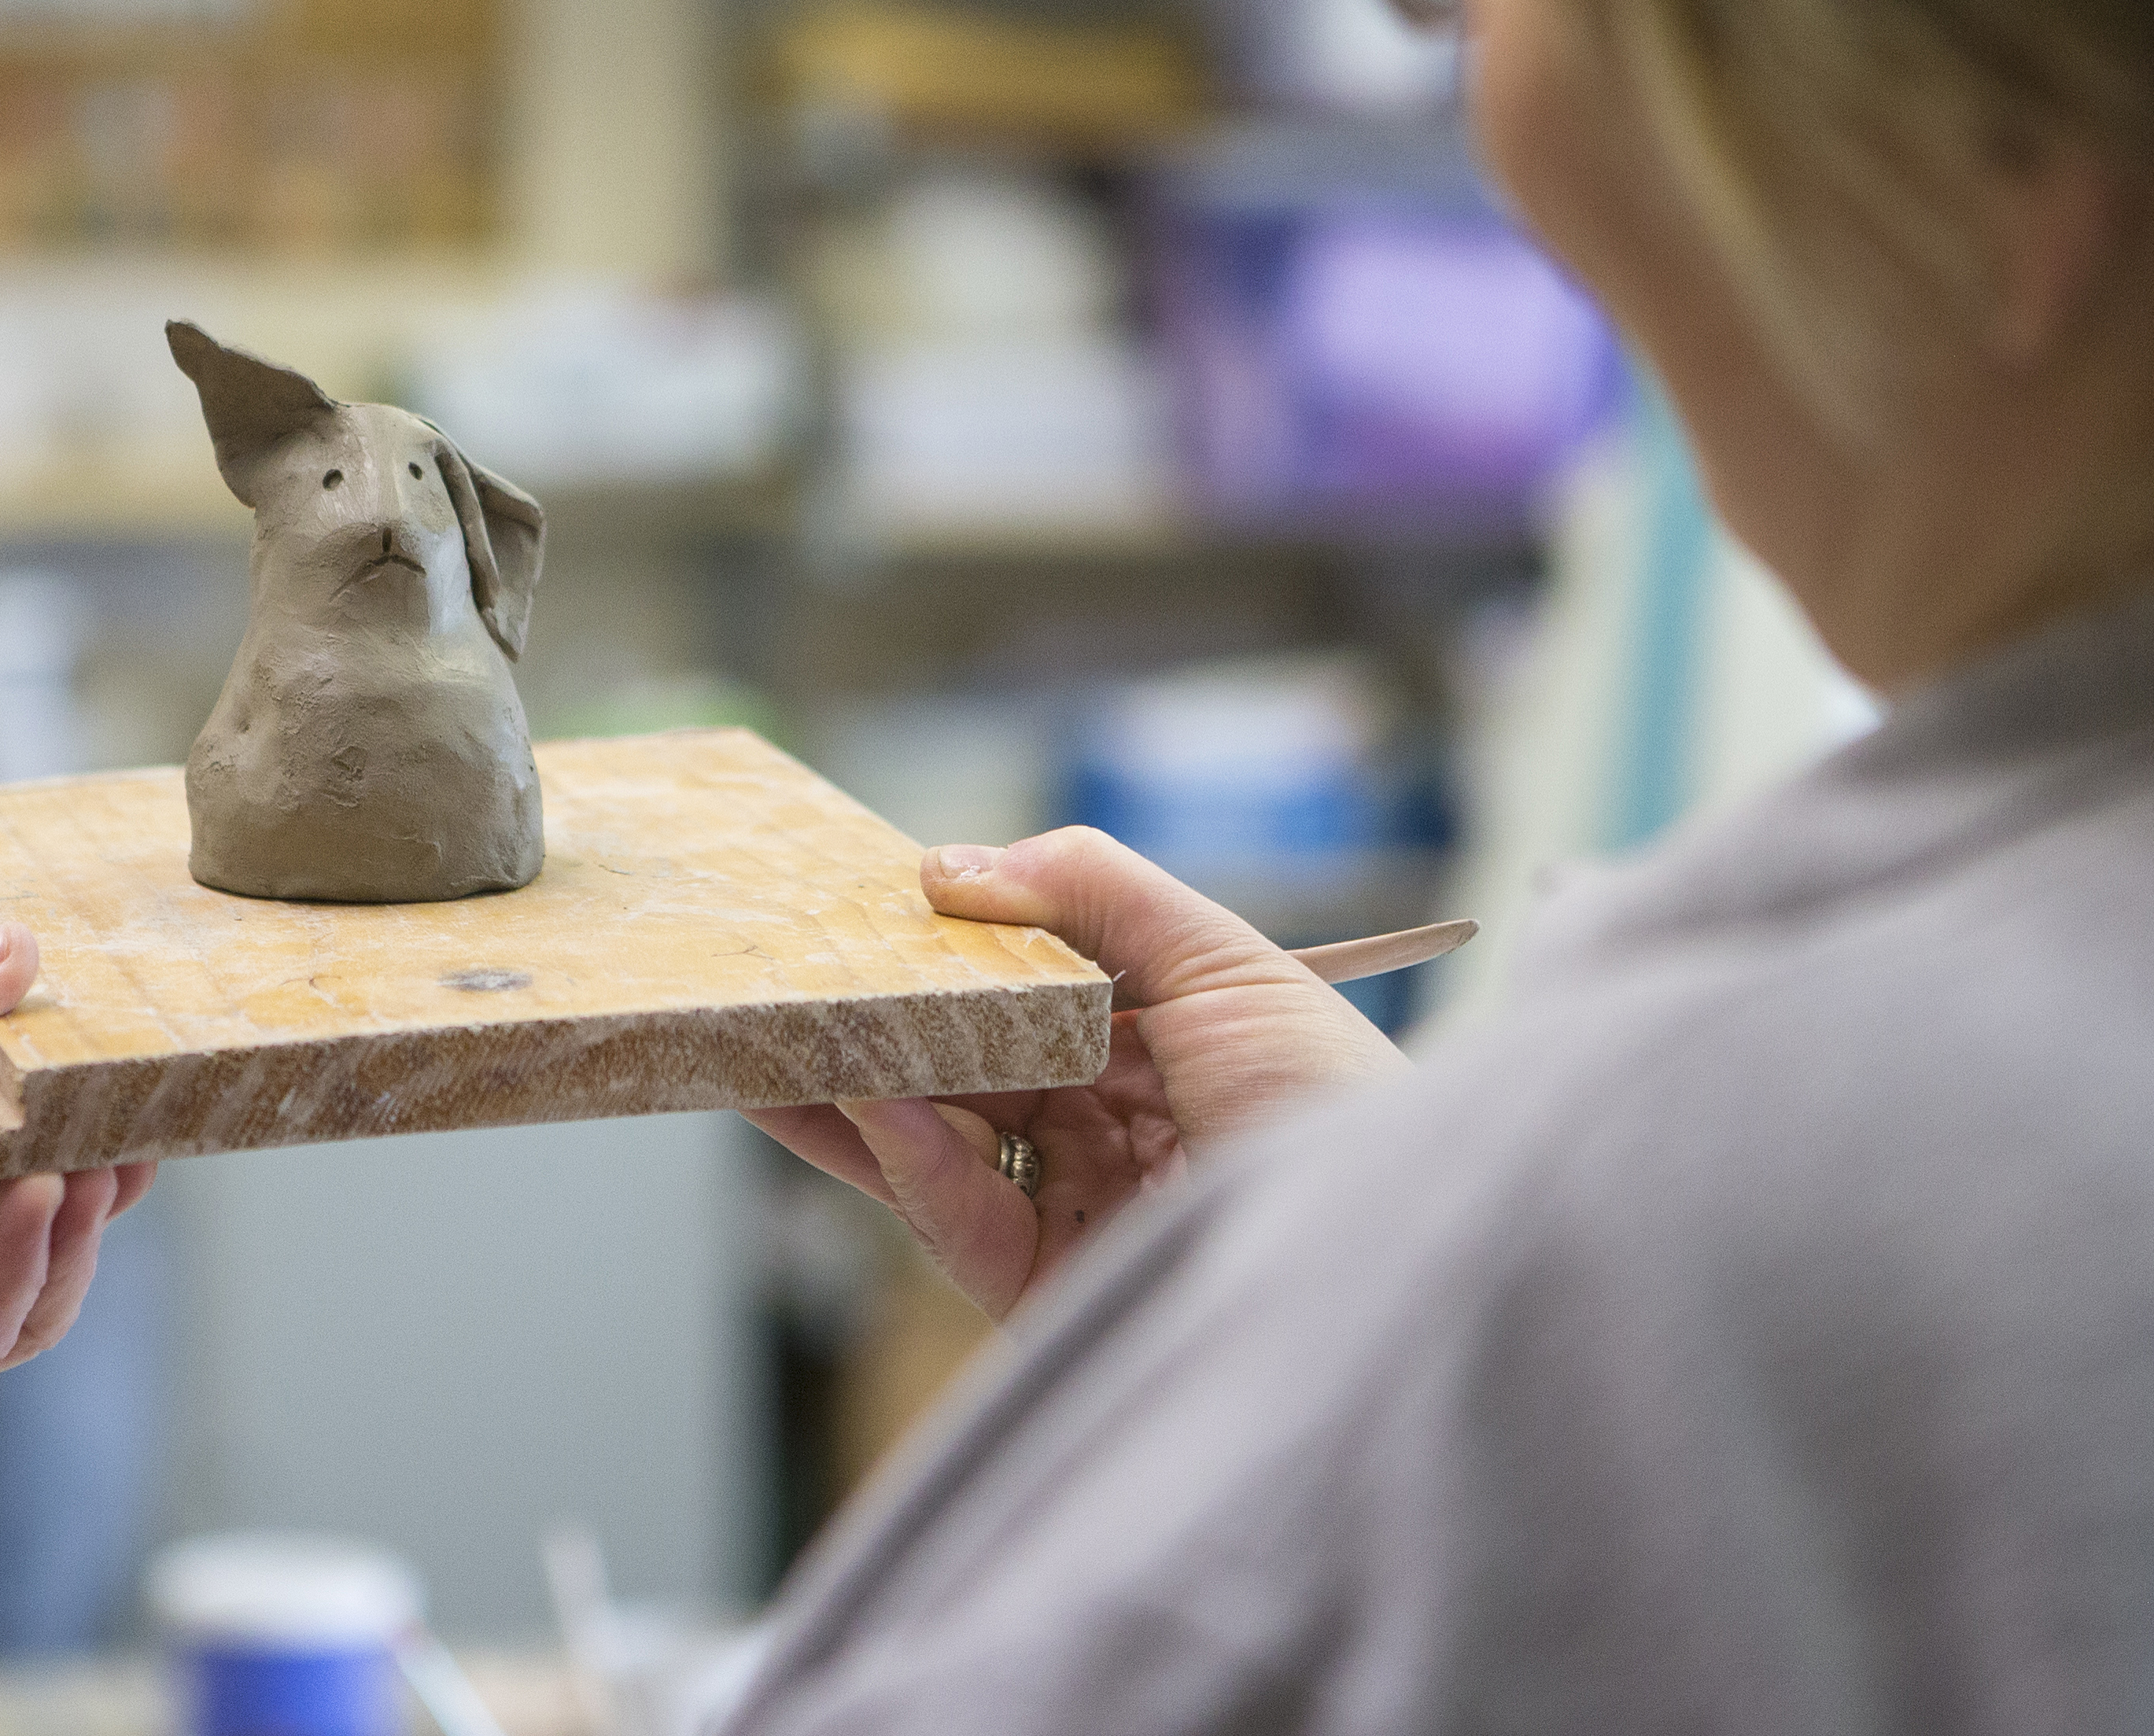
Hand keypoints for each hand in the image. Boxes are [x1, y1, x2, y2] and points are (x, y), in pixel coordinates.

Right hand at [747, 829, 1407, 1321]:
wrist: (1391, 1273)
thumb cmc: (1333, 1108)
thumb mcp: (1228, 963)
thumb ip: (1091, 886)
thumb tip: (946, 865)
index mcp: (1156, 1048)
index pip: (1017, 987)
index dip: (938, 945)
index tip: (855, 901)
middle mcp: (1104, 1128)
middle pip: (956, 1060)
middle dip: (870, 1012)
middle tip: (775, 962)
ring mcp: (1065, 1208)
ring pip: (927, 1135)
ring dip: (845, 1083)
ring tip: (762, 1029)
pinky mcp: (1036, 1289)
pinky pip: (945, 1211)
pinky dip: (896, 1151)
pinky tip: (856, 1093)